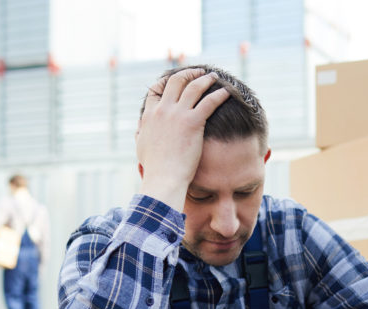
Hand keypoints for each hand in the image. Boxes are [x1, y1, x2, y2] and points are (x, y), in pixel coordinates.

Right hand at [135, 68, 229, 209]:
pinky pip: (209, 102)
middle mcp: (162, 110)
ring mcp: (177, 114)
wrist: (164, 178)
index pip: (156, 90)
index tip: (176, 78)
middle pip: (175, 82)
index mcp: (149, 116)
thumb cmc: (155, 169)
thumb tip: (140, 129)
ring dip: (204, 79)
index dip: (166, 81)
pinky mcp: (193, 122)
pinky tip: (226, 92)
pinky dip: (218, 94)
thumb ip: (142, 134)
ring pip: (193, 87)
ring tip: (213, 77)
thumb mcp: (141, 147)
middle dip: (188, 74)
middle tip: (199, 72)